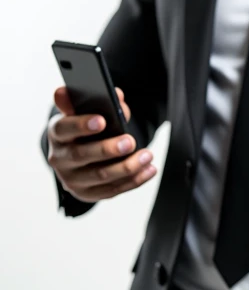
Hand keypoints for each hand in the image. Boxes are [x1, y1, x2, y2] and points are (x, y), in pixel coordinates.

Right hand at [46, 86, 156, 202]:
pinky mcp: (87, 194)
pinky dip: (133, 181)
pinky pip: (112, 190)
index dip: (81, 125)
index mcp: (57, 133)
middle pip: (81, 155)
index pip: (64, 128)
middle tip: (130, 141)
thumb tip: (118, 95)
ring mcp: (72, 179)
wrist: (77, 154)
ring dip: (126, 167)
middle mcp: (59, 158)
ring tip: (147, 155)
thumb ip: (100, 100)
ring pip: (100, 176)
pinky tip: (149, 170)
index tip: (101, 121)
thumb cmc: (85, 127)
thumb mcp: (86, 111)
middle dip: (107, 149)